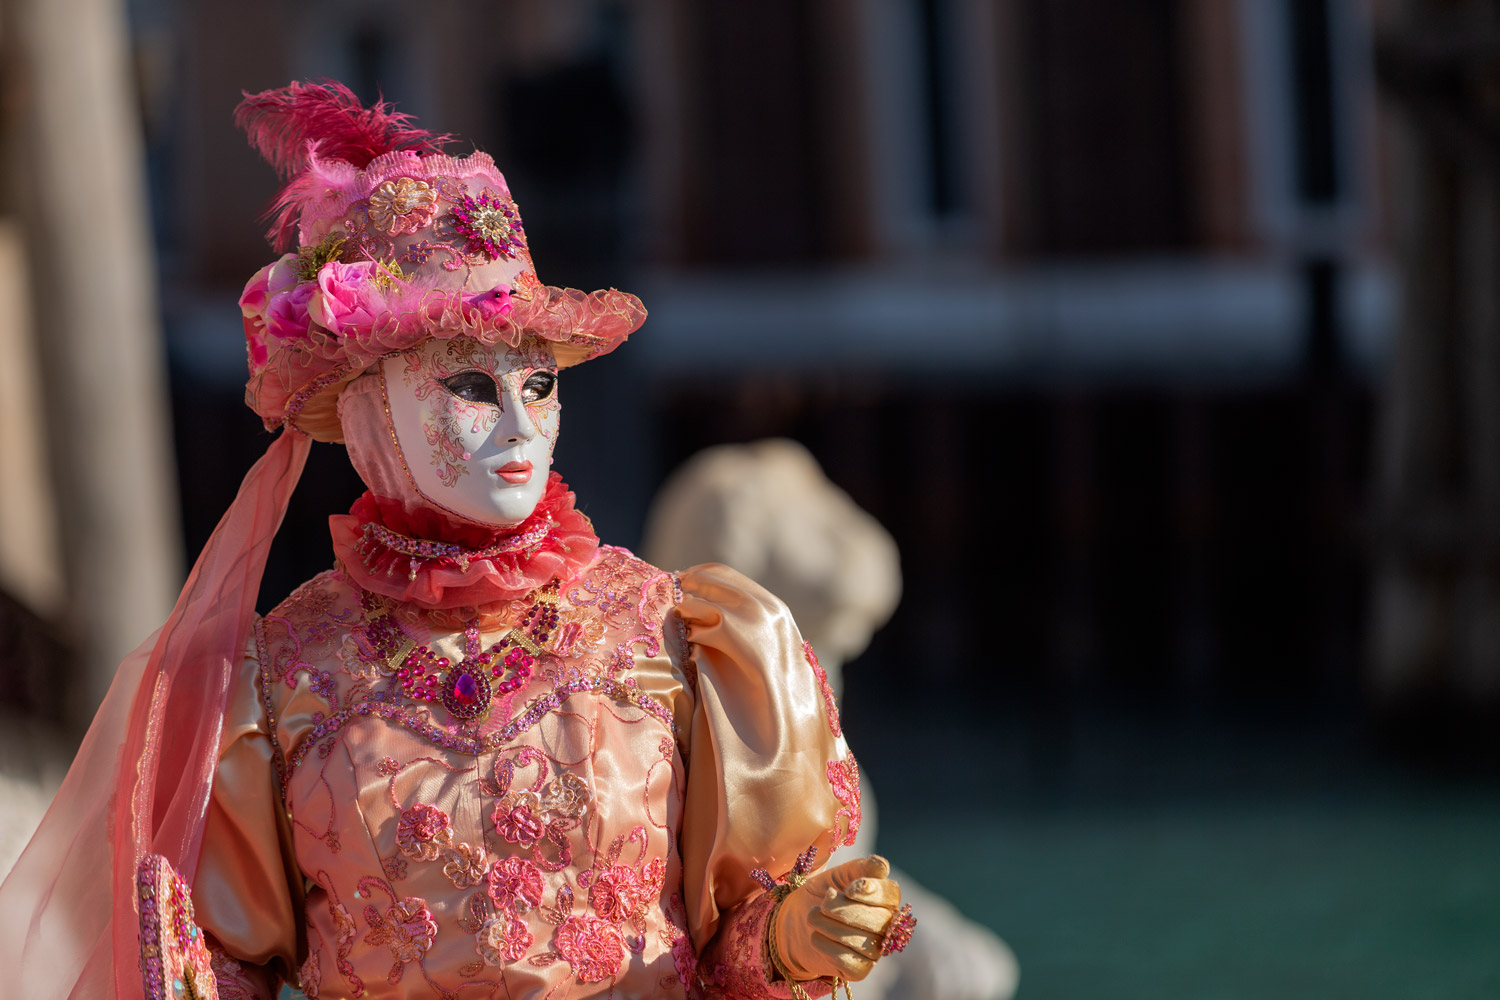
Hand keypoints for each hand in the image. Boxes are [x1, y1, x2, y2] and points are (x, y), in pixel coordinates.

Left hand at [771, 855, 901, 983]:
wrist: (794, 922)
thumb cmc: (820, 895)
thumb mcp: (835, 876)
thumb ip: (858, 868)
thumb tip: (881, 867)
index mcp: (884, 898)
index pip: (891, 894)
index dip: (873, 892)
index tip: (849, 890)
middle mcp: (886, 925)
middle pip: (880, 920)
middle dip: (845, 911)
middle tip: (822, 905)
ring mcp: (875, 950)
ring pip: (865, 943)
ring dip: (831, 927)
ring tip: (812, 917)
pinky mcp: (860, 971)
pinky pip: (850, 962)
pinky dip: (827, 948)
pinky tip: (815, 937)